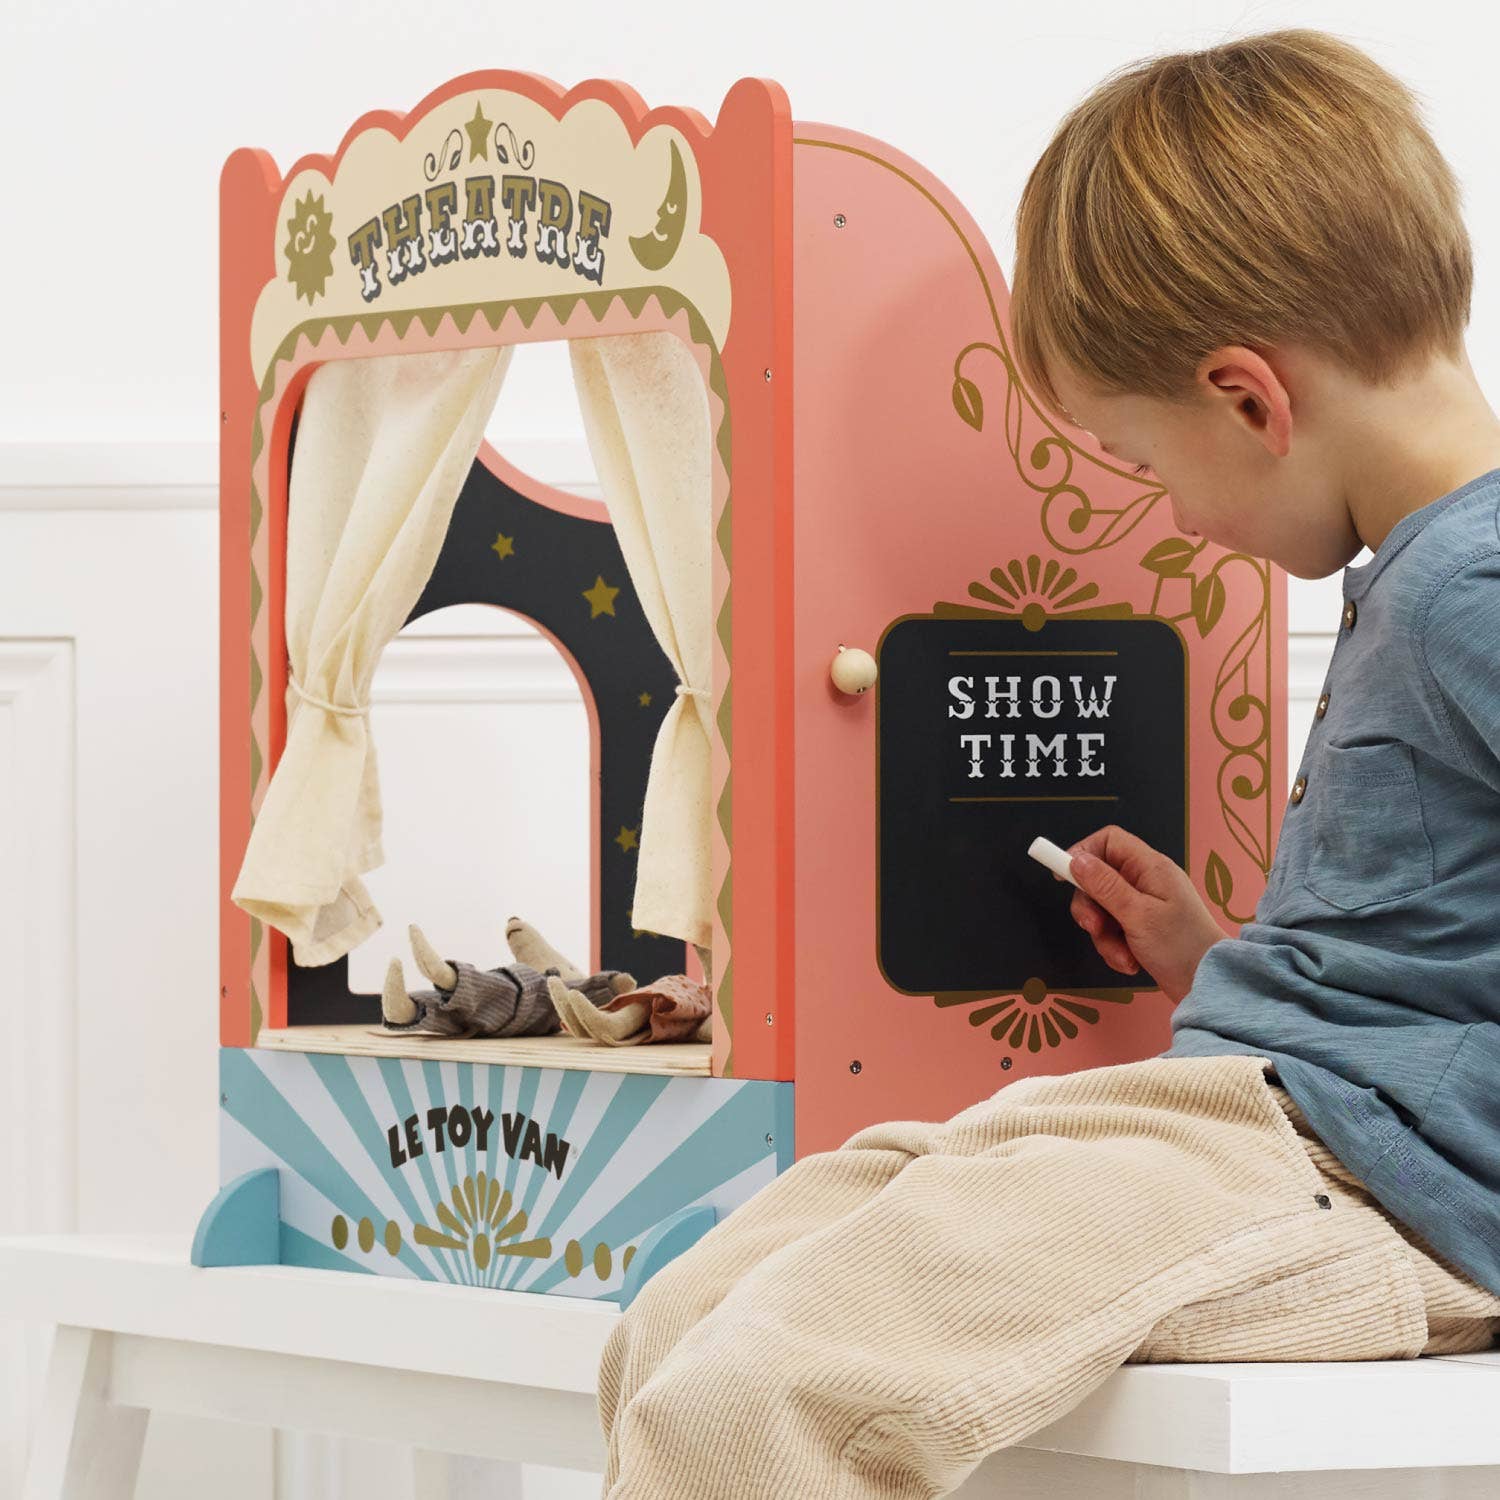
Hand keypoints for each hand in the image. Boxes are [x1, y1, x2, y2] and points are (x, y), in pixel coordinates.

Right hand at [1053, 824, 1225, 1002]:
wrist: (1210, 987)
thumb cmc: (1180, 947)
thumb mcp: (1137, 915)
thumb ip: (1104, 885)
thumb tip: (1076, 859)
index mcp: (1150, 868)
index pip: (1108, 841)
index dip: (1083, 852)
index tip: (1063, 876)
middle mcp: (1146, 881)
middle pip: (1098, 878)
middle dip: (1091, 907)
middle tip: (1094, 928)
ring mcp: (1144, 905)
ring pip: (1102, 908)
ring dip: (1104, 936)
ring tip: (1122, 955)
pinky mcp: (1142, 928)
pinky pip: (1113, 930)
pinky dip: (1115, 947)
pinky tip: (1130, 962)